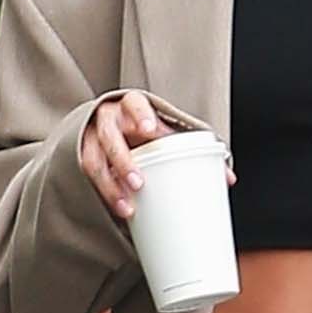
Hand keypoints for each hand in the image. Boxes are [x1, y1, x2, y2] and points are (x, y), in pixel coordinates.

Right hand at [79, 89, 234, 219]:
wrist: (111, 128)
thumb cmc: (146, 130)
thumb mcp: (165, 132)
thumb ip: (190, 148)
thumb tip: (227, 178)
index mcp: (131, 106)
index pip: (134, 104)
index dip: (140, 116)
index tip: (151, 131)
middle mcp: (108, 120)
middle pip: (110, 137)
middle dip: (123, 161)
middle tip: (139, 182)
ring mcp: (92, 139)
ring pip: (94, 161)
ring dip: (111, 186)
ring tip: (128, 207)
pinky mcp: (84, 158)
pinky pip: (89, 178)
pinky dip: (104, 194)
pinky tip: (119, 208)